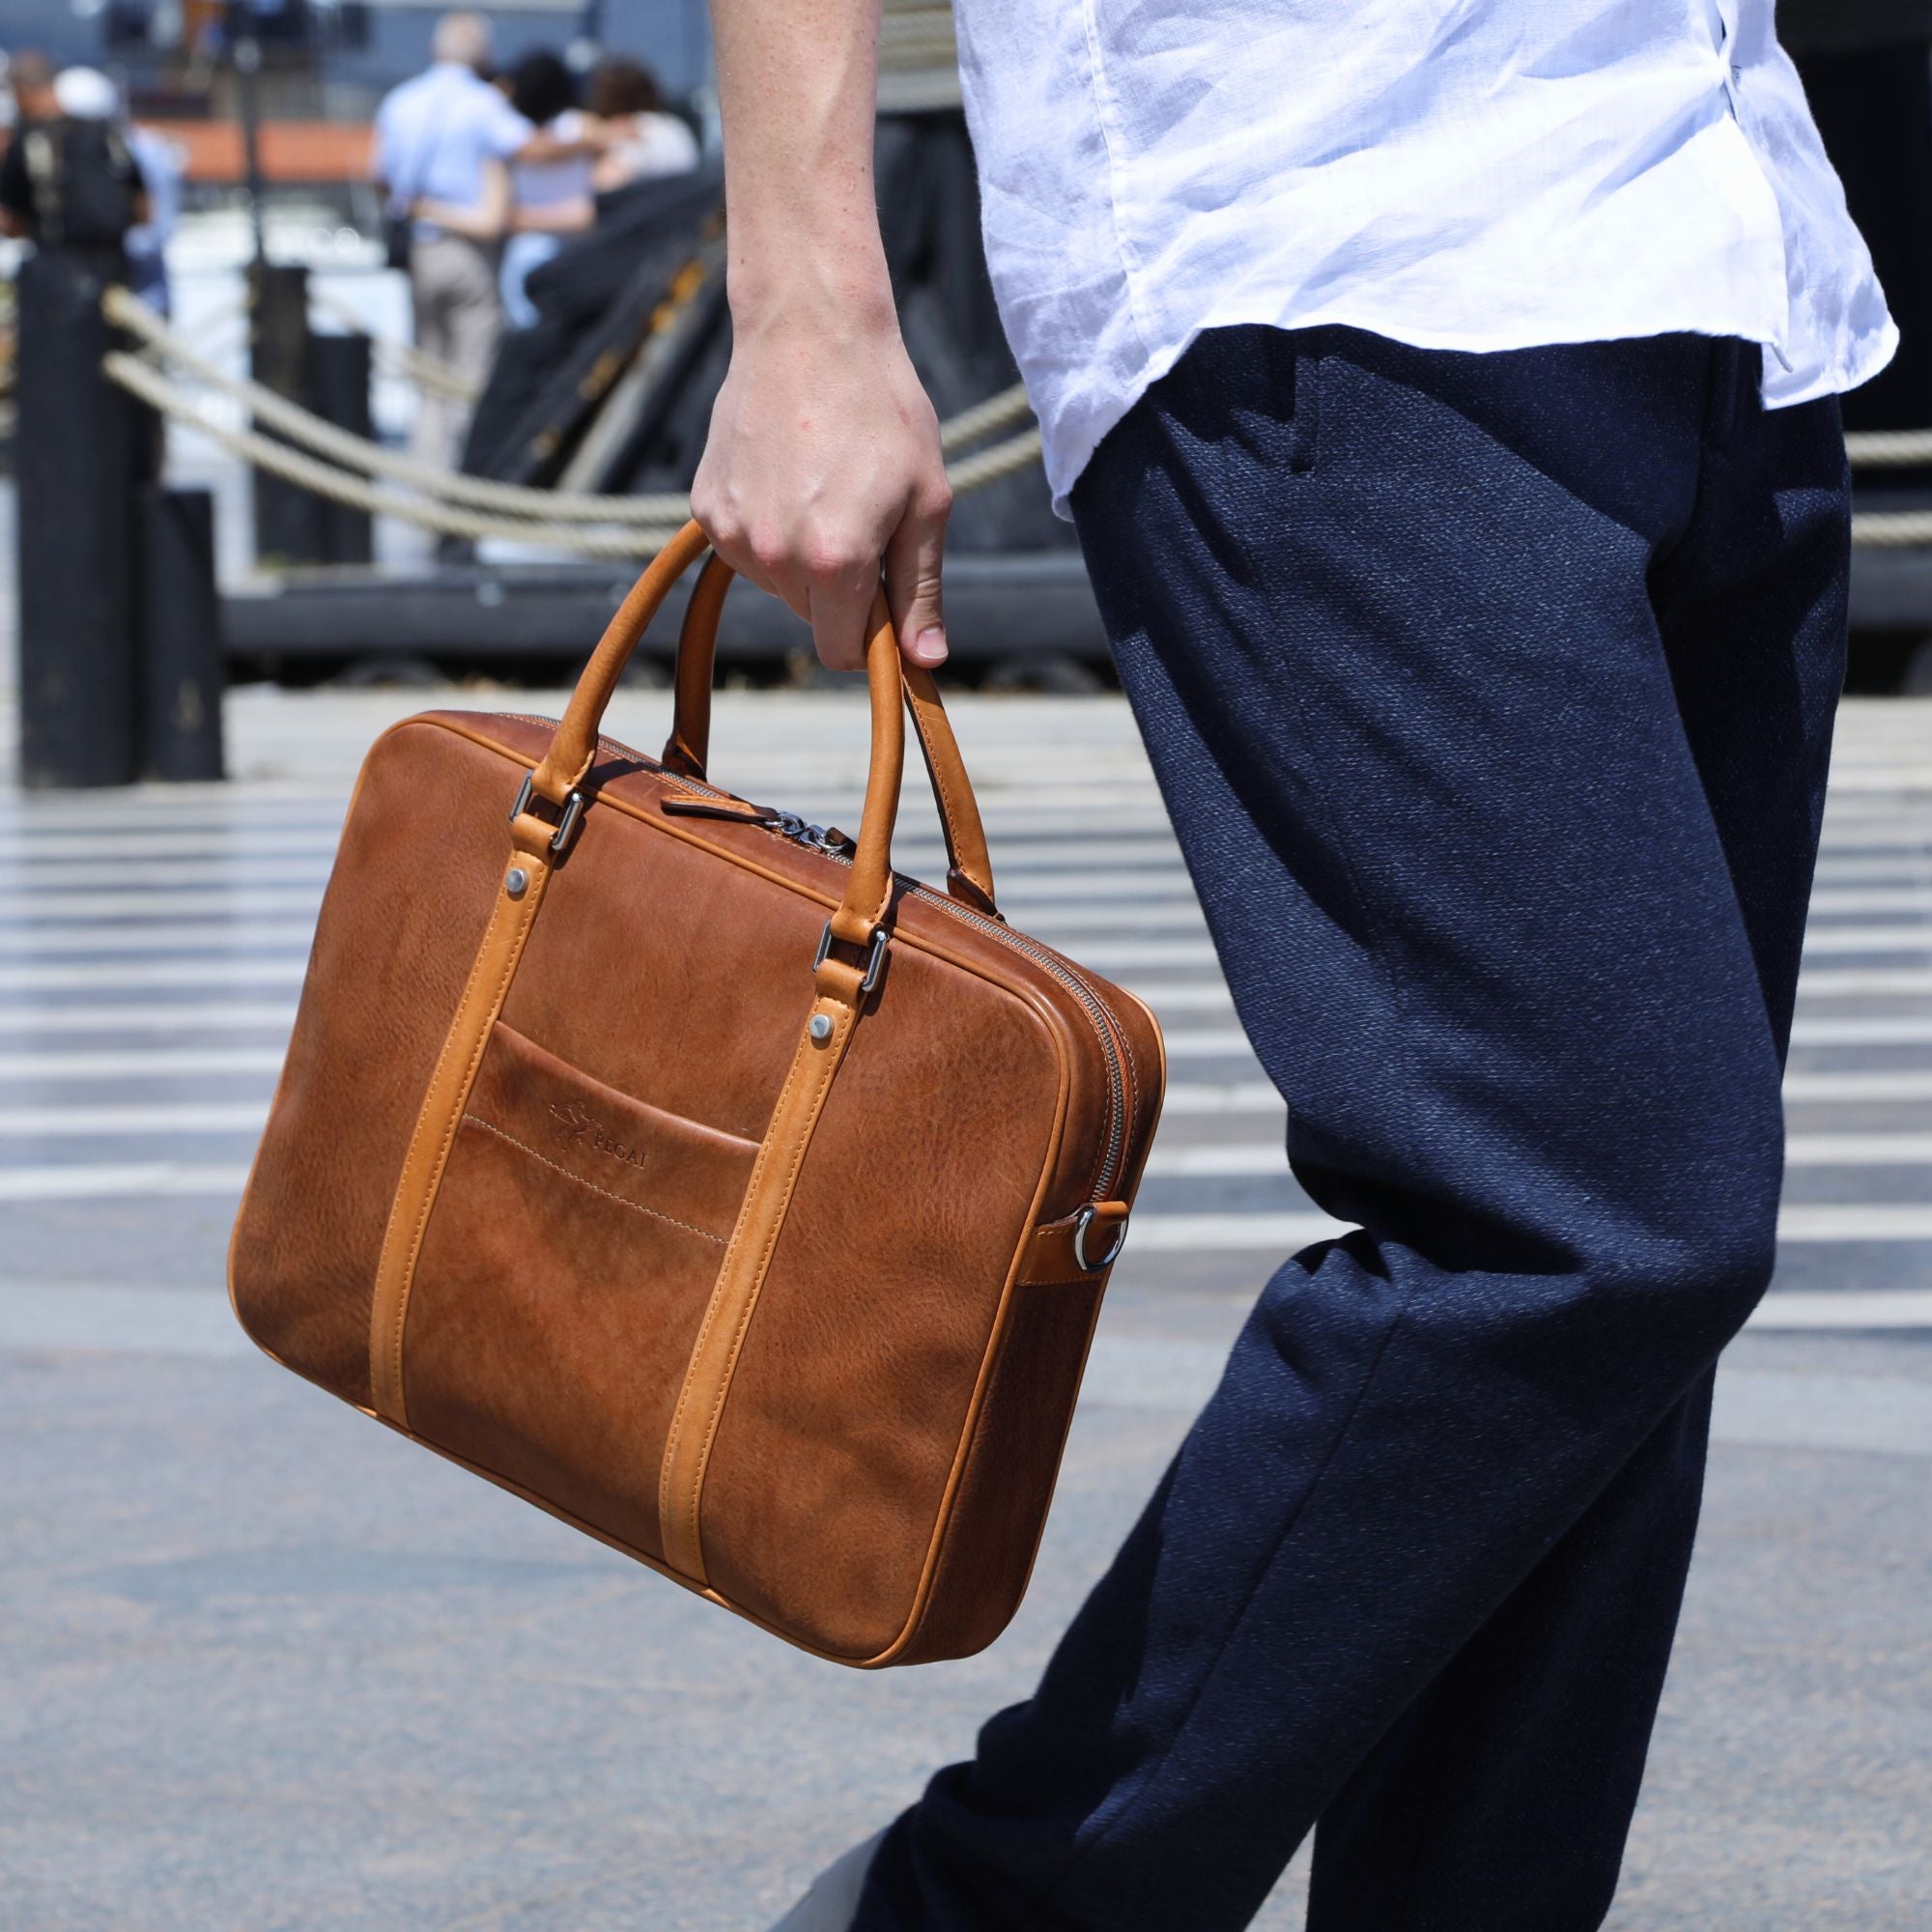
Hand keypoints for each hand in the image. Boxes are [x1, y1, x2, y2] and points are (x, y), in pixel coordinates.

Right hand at [691, 293, 950, 670]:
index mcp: (834, 561)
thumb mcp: (925, 500)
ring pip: (779, 585)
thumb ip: (920, 588)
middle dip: (843, 590)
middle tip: (863, 517)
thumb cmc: (882, 410)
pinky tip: (789, 476)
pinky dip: (771, 530)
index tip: (887, 600)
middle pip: (813, 619)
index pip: (842, 652)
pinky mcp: (706, 507)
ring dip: (805, 560)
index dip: (871, 637)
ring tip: (824, 487)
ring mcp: (732, 532)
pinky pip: (747, 549)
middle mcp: (774, 556)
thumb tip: (923, 661)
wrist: (809, 327)